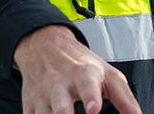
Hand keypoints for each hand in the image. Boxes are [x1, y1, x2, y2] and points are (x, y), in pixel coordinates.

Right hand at [12, 25, 141, 113]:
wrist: (43, 46)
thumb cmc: (80, 63)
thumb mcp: (107, 74)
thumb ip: (124, 97)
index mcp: (83, 74)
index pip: (87, 85)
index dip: (91, 97)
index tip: (94, 109)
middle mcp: (60, 85)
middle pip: (60, 106)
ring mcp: (42, 96)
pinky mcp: (29, 105)